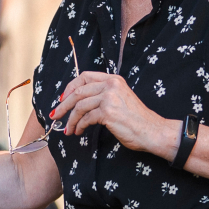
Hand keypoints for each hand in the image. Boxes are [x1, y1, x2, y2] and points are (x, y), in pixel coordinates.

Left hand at [48, 71, 178, 158]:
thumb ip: (103, 95)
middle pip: (78, 91)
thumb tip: (78, 102)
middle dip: (63, 105)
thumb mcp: (120, 99)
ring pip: (79, 106)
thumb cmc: (136, 119)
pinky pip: (86, 118)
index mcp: (113, 79)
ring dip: (70, 119)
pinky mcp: (108, 112)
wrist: (153, 131)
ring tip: (68, 129)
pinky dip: (79, 126)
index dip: (70, 87)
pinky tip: (78, 131)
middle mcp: (111, 85)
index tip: (63, 99)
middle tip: (55, 116)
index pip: (84, 77)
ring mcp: (110, 98)